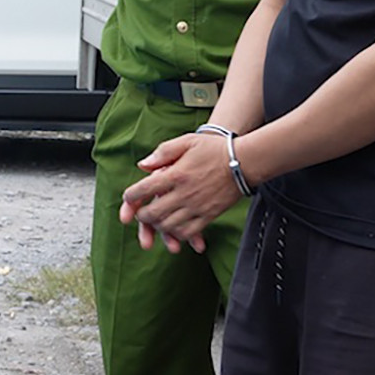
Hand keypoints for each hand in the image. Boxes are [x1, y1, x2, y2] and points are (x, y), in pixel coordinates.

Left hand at [119, 133, 242, 253]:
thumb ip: (163, 152)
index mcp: (176, 174)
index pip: (144, 189)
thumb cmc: (215, 149)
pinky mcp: (209, 215)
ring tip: (156, 221)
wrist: (245, 162)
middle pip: (153, 213)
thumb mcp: (187, 141)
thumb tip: (142, 165)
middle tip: (140, 213)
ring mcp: (197, 207)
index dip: (131, 196)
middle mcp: (184, 193)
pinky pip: (188, 232)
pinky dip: (177, 233)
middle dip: (142, 216)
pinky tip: (174, 228)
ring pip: (168, 226)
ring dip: (157, 225)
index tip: (129, 197)